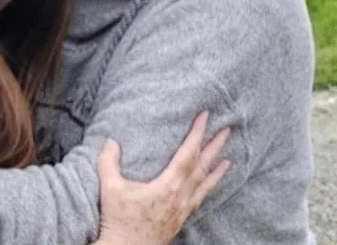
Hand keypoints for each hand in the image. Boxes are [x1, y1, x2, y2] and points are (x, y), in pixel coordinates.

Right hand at [95, 112, 229, 244]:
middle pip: (202, 166)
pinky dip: (209, 187)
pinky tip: (211, 183)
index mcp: (168, 185)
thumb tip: (111, 141)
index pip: (187, 154)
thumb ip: (108, 161)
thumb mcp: (110, 188)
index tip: (205, 116)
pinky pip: (200, 197)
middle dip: (214, 146)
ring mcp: (182, 208)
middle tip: (226, 130)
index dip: (197, 133)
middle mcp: (181, 196)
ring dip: (216, 167)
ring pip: (204, 183)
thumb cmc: (120, 221)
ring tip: (228, 156)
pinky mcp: (180, 218)